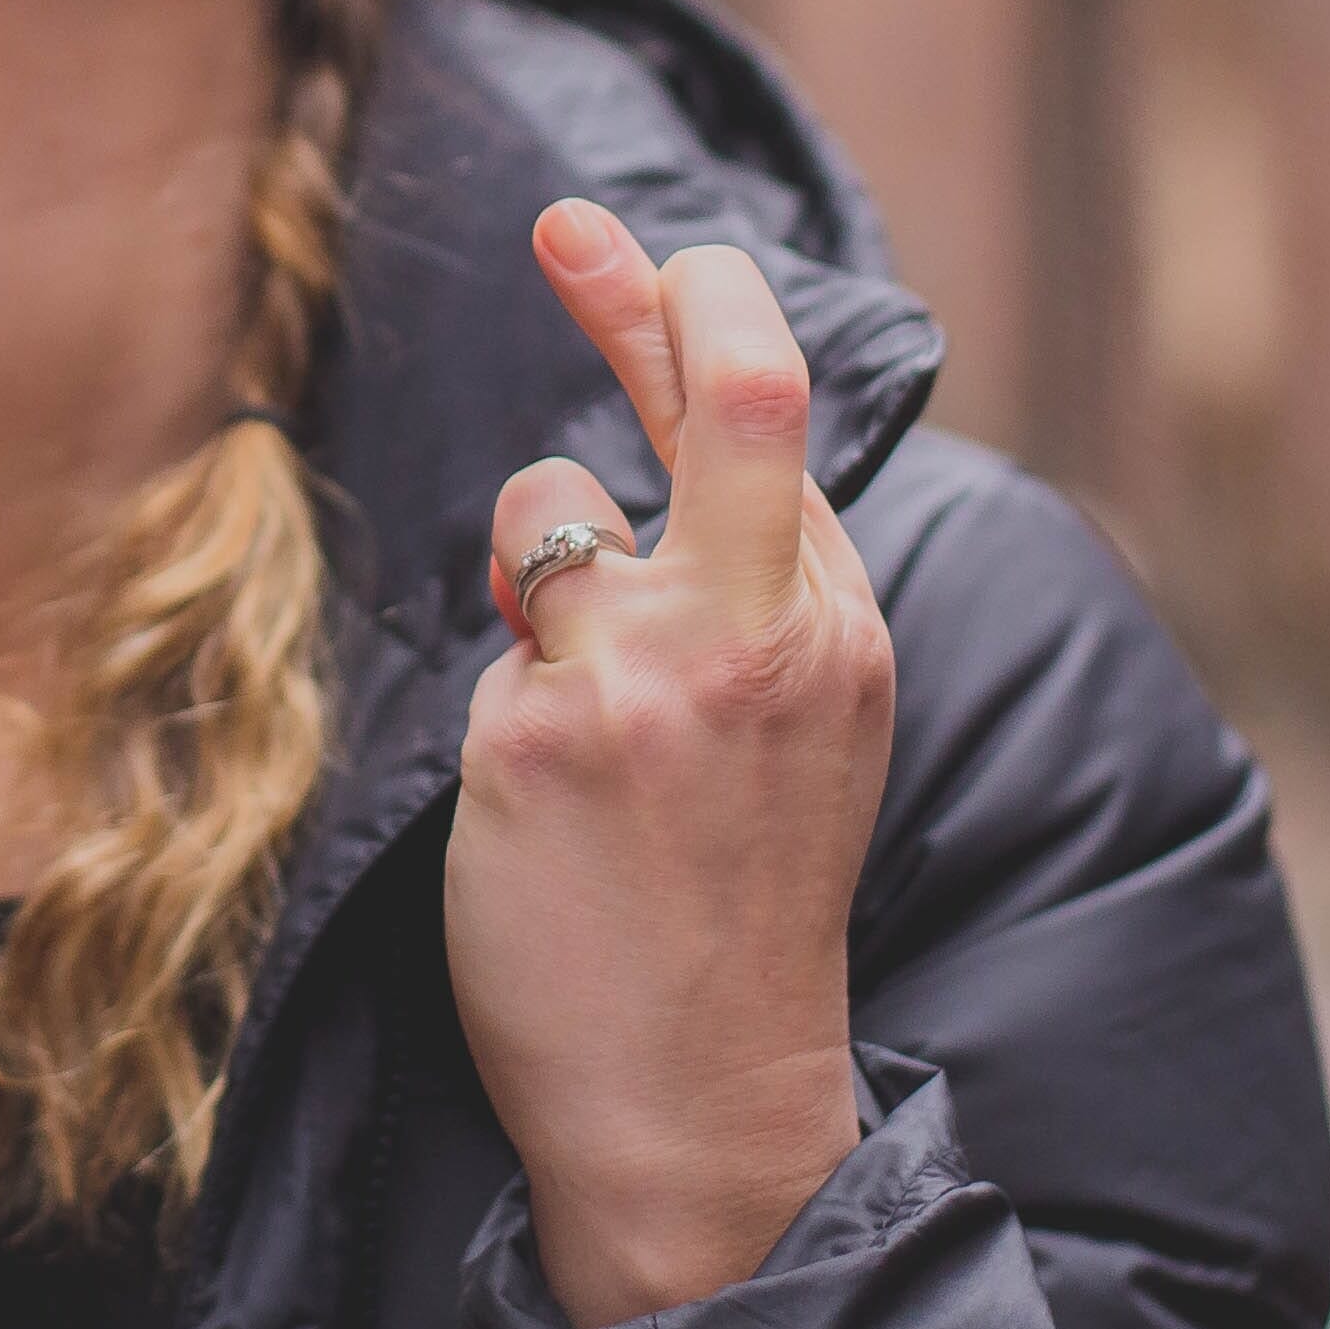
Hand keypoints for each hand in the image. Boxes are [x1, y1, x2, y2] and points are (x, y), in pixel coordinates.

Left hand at [442, 201, 897, 1326]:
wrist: (705, 1102)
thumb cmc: (732, 912)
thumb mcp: (791, 729)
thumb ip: (743, 594)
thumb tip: (628, 471)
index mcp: (839, 626)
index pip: (772, 420)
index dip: (690, 311)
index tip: (622, 242)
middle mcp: (769, 629)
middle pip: (730, 390)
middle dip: (647, 289)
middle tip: (572, 226)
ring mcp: (660, 676)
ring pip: (548, 514)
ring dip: (529, 580)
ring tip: (574, 723)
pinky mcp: (549, 734)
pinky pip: (490, 653)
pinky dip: (503, 709)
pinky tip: (549, 819)